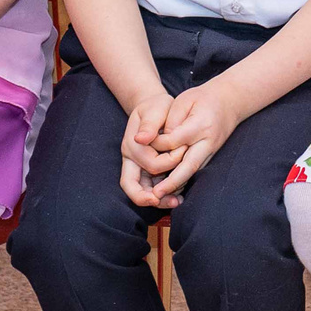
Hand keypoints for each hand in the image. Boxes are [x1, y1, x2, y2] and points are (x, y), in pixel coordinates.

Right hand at [117, 91, 179, 207]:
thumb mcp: (155, 108)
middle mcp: (132, 160)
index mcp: (131, 146)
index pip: (146, 163)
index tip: (179, 161)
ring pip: (143, 191)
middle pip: (132, 187)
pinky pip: (153, 188)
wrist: (157, 110)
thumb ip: (150, 123)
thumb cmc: (157, 107)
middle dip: (149, 197)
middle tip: (171, 203)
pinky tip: (179, 197)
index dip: (163, 166)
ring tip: (177, 202)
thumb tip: (142, 138)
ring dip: (159, 200)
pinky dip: (164, 194)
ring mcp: (139, 167)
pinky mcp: (149, 171)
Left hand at [148, 80, 244, 200]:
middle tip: (156, 193)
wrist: (230, 102)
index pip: (175, 140)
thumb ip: (171, 119)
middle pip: (189, 165)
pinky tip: (169, 188)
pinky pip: (195, 170)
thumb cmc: (204, 99)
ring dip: (177, 185)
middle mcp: (208, 142)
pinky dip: (182, 180)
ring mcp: (211, 151)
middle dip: (173, 181)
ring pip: (192, 171)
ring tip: (159, 196)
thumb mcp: (185, 100)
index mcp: (201, 125)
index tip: (143, 140)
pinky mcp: (209, 156)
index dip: (158, 143)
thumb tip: (158, 139)